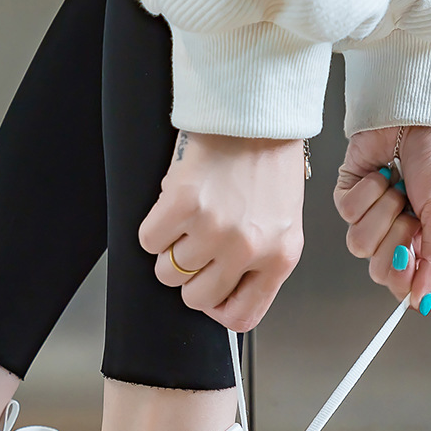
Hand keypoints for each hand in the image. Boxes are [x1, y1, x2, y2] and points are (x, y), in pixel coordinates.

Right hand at [138, 130, 305, 332]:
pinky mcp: (183, 205)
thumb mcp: (281, 222)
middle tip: (196, 245)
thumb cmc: (269, 162)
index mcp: (279, 257)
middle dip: (188, 276)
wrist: (256, 113)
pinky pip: (149, 240)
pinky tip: (174, 205)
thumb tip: (221, 290)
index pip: (241, 316)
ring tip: (189, 218)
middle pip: (195, 298)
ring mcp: (214, 229)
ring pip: (167, 271)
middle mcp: (248, 248)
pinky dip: (154, 226)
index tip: (210, 290)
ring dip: (170, 248)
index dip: (217, 306)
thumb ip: (258, 261)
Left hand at [334, 127, 430, 311]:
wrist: (421, 117)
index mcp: (421, 240)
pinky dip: (367, 192)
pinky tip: (382, 174)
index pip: (399, 280)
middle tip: (409, 214)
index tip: (410, 258)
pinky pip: (347, 211)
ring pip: (358, 242)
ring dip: (382, 212)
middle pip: (376, 267)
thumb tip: (424, 300)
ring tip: (398, 188)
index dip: (401, 274)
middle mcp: (393, 232)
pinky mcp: (348, 194)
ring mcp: (368, 215)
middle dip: (394, 239)